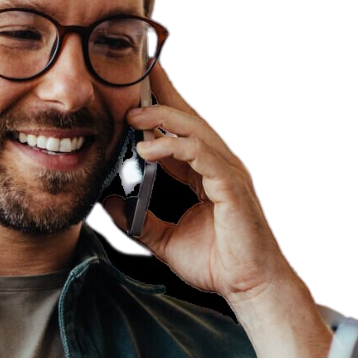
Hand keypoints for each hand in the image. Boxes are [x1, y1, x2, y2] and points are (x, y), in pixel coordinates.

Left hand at [101, 63, 331, 357]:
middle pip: (189, 119)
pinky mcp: (232, 186)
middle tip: (135, 71)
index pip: (179, 130)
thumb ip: (138, 221)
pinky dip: (175, 146)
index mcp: (205, 172)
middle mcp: (219, 165)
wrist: (249, 287)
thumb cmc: (218, 264)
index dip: (158, 106)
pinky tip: (149, 146)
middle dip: (163, 93)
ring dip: (163, 117)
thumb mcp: (163, 240)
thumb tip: (108, 205)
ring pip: (195, 131)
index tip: (134, 85)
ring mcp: (229, 173)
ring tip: (133, 112)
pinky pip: (201, 156)